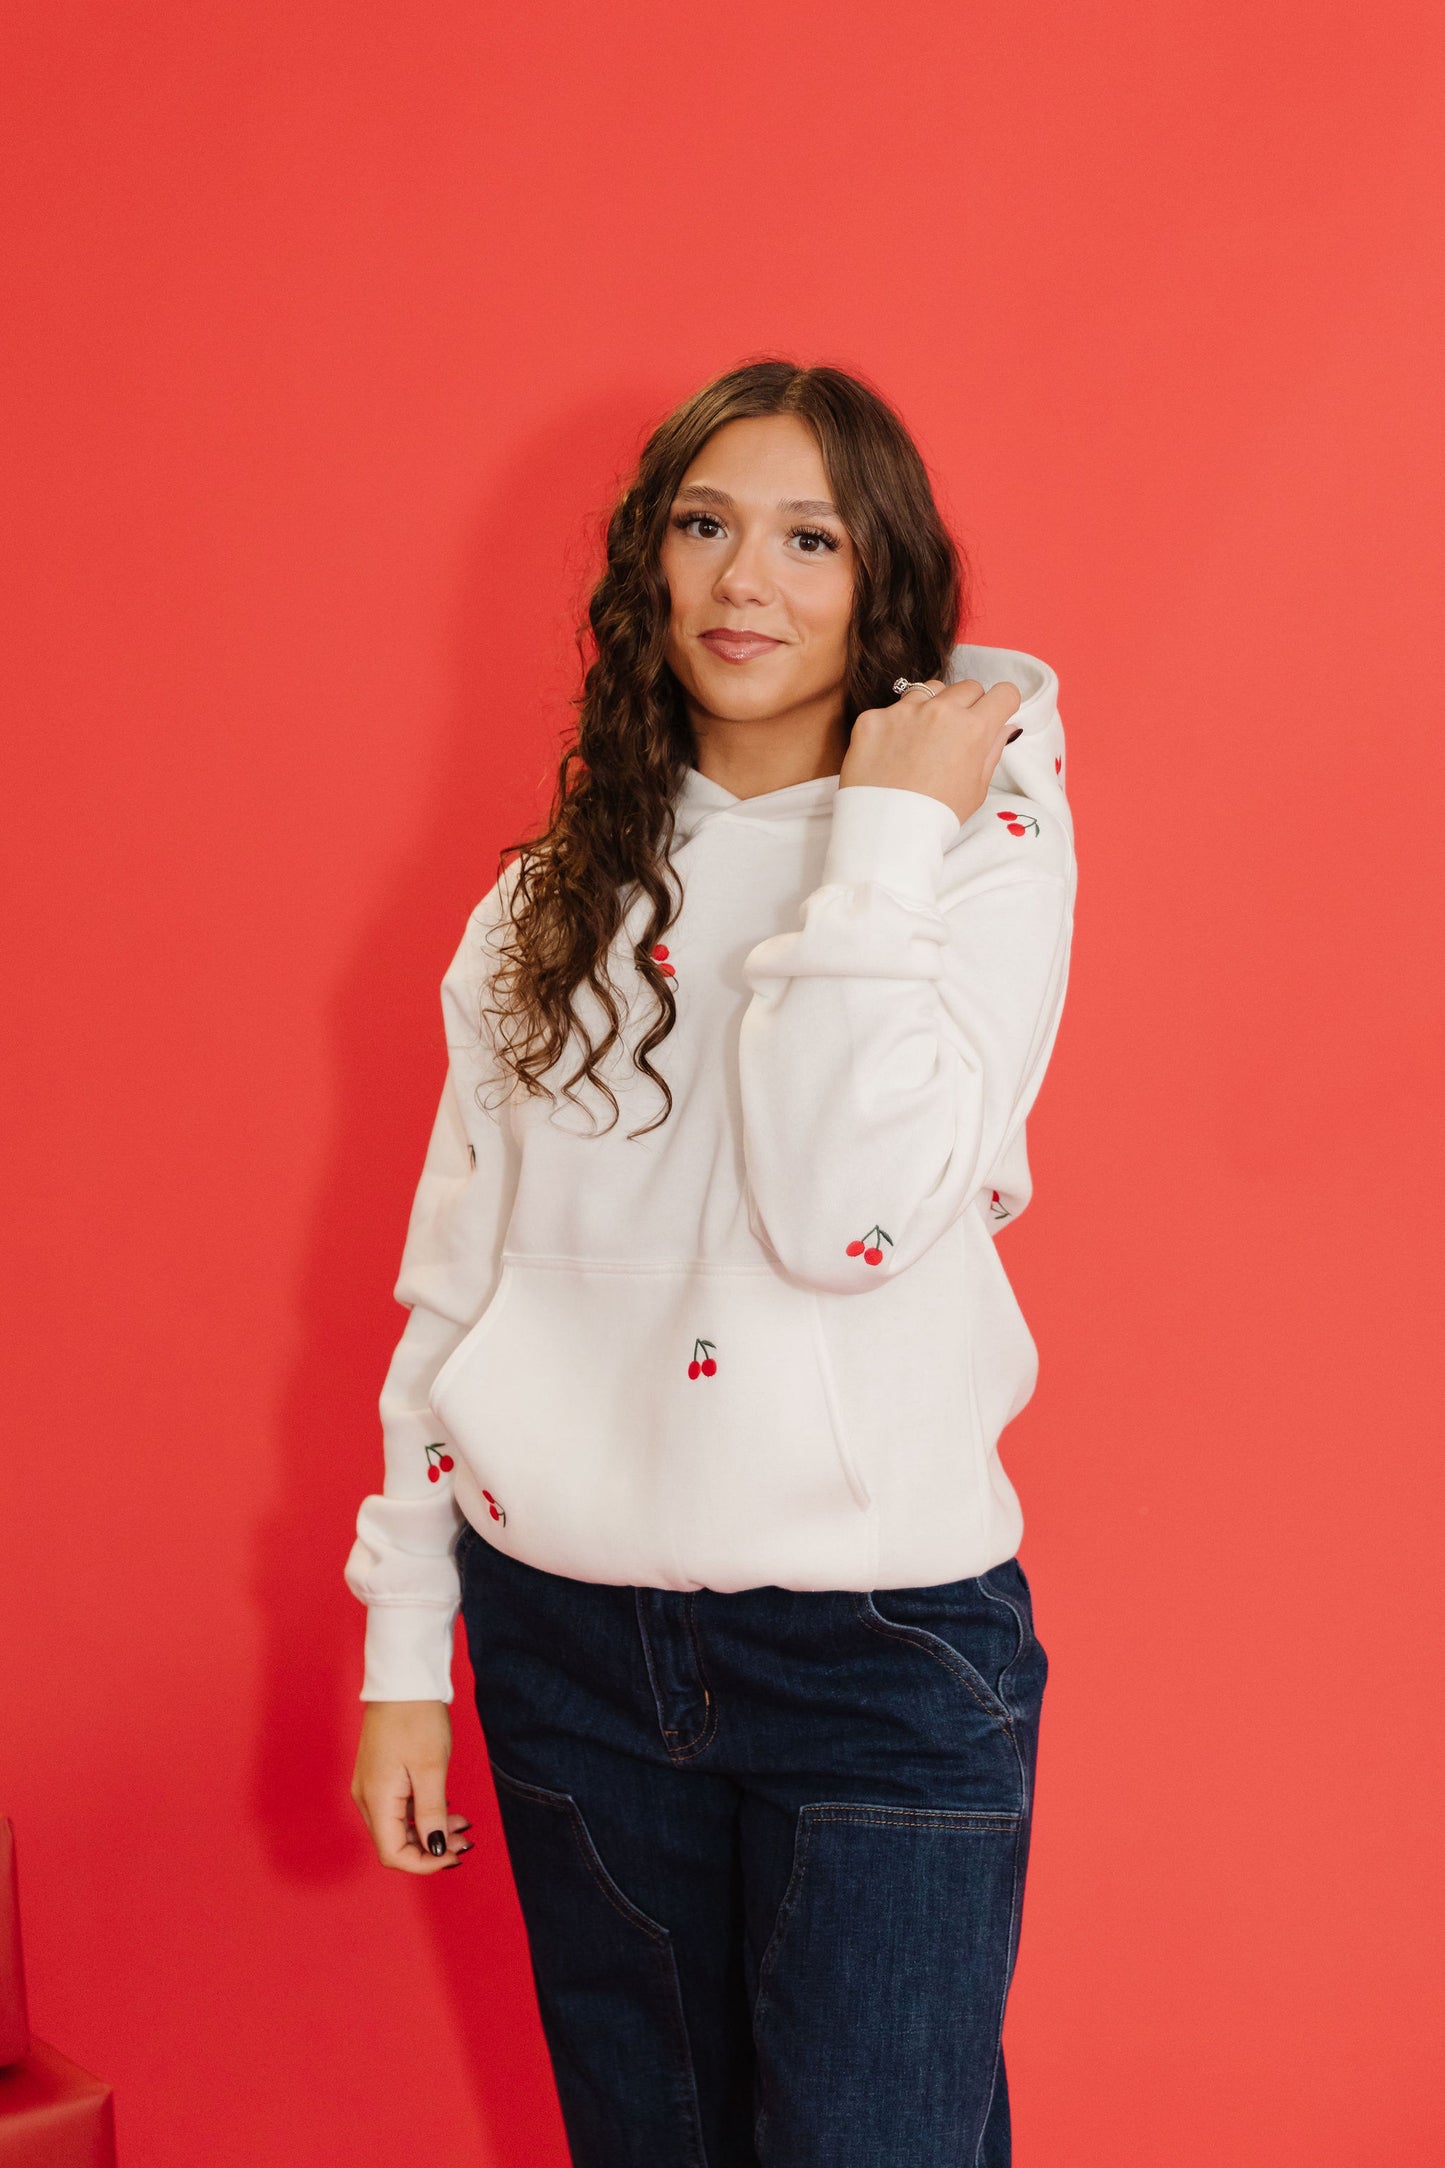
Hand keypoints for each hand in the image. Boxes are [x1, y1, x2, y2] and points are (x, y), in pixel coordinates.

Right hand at [351, 1699, 470, 1874]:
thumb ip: (431, 1813)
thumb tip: (435, 1848)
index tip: (455, 1855)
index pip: (393, 1853)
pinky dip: (422, 1815)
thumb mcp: (431, 1768)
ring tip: (463, 1824)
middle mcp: (366, 1798)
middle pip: (395, 1843)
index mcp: (375, 1799)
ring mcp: (371, 1786)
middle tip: (466, 1839)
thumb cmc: (416, 1718)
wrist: (402, 1680)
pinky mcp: (379, 1776)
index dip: (425, 1863)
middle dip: (432, 1848)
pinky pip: (398, 1809)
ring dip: (430, 1832)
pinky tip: (446, 1808)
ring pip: (398, 1827)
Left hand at [840, 677, 1022, 827]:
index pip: (1004, 692)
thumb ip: (991, 751)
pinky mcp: (872, 719)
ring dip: (931, 707)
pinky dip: (894, 727)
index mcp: (973, 728)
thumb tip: (1002, 727)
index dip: (1002, 705)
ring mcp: (903, 711)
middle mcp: (940, 711)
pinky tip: (891, 754)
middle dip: (968, 706)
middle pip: (967, 688)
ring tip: (922, 740)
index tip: (995, 714)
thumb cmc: (936, 818)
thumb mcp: (976, 789)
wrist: (885, 835)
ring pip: (929, 691)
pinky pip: (891, 710)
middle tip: (956, 734)